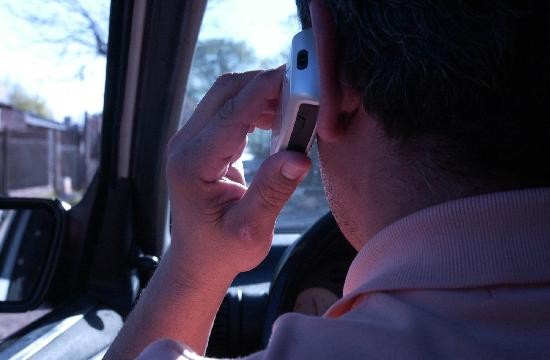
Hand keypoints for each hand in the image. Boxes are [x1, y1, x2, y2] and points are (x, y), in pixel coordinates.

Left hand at [166, 68, 310, 285]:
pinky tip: (277, 120)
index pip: (231, 114)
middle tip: (301, 91)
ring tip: (294, 108)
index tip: (295, 76)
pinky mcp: (201, 144)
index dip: (264, 91)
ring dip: (260, 95)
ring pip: (226, 97)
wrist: (197, 260)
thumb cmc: (220, 250)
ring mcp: (190, 142)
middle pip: (225, 92)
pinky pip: (228, 111)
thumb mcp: (250, 230)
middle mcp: (186, 146)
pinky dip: (254, 108)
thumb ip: (272, 192)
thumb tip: (299, 157)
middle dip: (263, 85)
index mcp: (193, 165)